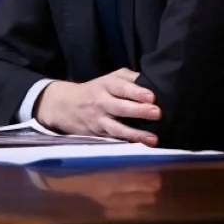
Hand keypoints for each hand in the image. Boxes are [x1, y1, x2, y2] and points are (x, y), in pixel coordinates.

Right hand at [35, 68, 161, 145]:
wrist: (66, 105)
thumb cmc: (97, 90)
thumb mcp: (109, 78)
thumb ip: (129, 78)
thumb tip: (154, 81)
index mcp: (105, 85)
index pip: (121, 87)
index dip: (136, 92)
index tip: (152, 97)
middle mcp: (101, 102)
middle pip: (120, 107)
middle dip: (139, 111)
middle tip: (157, 113)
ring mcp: (100, 120)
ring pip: (117, 128)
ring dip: (135, 133)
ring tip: (153, 138)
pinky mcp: (100, 134)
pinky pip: (115, 138)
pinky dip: (129, 142)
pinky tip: (143, 146)